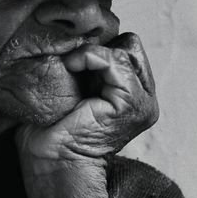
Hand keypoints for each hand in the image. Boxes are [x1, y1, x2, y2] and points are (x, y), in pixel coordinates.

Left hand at [16, 32, 158, 164]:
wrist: (51, 161)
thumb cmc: (53, 129)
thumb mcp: (76, 89)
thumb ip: (90, 67)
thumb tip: (78, 36)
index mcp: (134, 96)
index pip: (129, 48)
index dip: (100, 49)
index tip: (74, 62)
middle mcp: (145, 100)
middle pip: (132, 46)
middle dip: (102, 50)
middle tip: (75, 68)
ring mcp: (144, 103)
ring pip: (126, 49)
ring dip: (92, 54)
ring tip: (71, 68)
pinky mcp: (133, 104)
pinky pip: (116, 60)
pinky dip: (90, 57)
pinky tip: (72, 67)